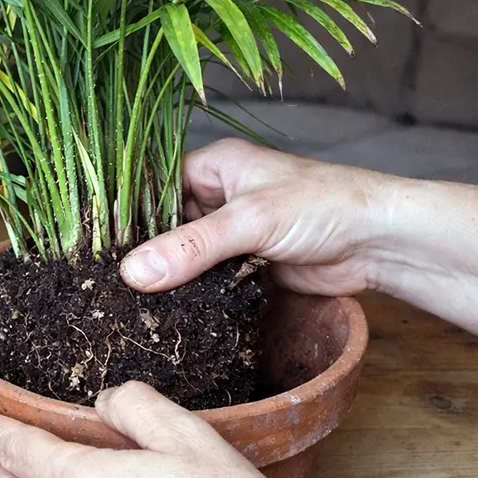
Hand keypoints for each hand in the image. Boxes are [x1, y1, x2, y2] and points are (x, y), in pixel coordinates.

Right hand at [120, 138, 397, 295]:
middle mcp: (220, 195)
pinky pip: (207, 280)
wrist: (382, 243)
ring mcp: (234, 234)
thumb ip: (192, 247)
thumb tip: (133, 273)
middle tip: (107, 283)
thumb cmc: (326, 206)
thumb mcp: (250, 221)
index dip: (127, 215)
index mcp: (216, 165)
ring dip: (169, 277)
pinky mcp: (247, 267)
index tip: (95, 247)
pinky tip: (168, 311)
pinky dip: (193, 294)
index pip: (154, 186)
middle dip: (145, 252)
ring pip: (186, 256)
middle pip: (166, 225)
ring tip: (128, 303)